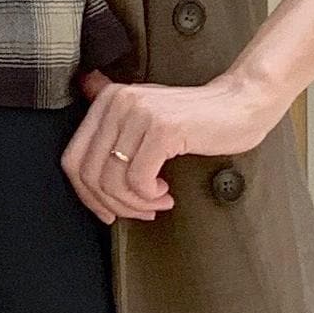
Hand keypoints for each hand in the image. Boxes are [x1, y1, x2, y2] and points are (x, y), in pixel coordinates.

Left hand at [61, 65, 281, 224]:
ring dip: (135, 204)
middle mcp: (118, 103)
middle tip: (139, 212)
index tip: (107, 211)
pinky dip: (150, 196)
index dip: (86, 194)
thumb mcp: (147, 113)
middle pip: (88, 174)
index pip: (72, 159)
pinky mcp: (162, 129)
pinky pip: (138, 179)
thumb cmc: (195, 116)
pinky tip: (166, 193)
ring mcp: (139, 114)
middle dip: (112, 204)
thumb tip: (82, 101)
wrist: (241, 103)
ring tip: (156, 203)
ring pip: (113, 181)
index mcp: (108, 100)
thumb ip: (114, 122)